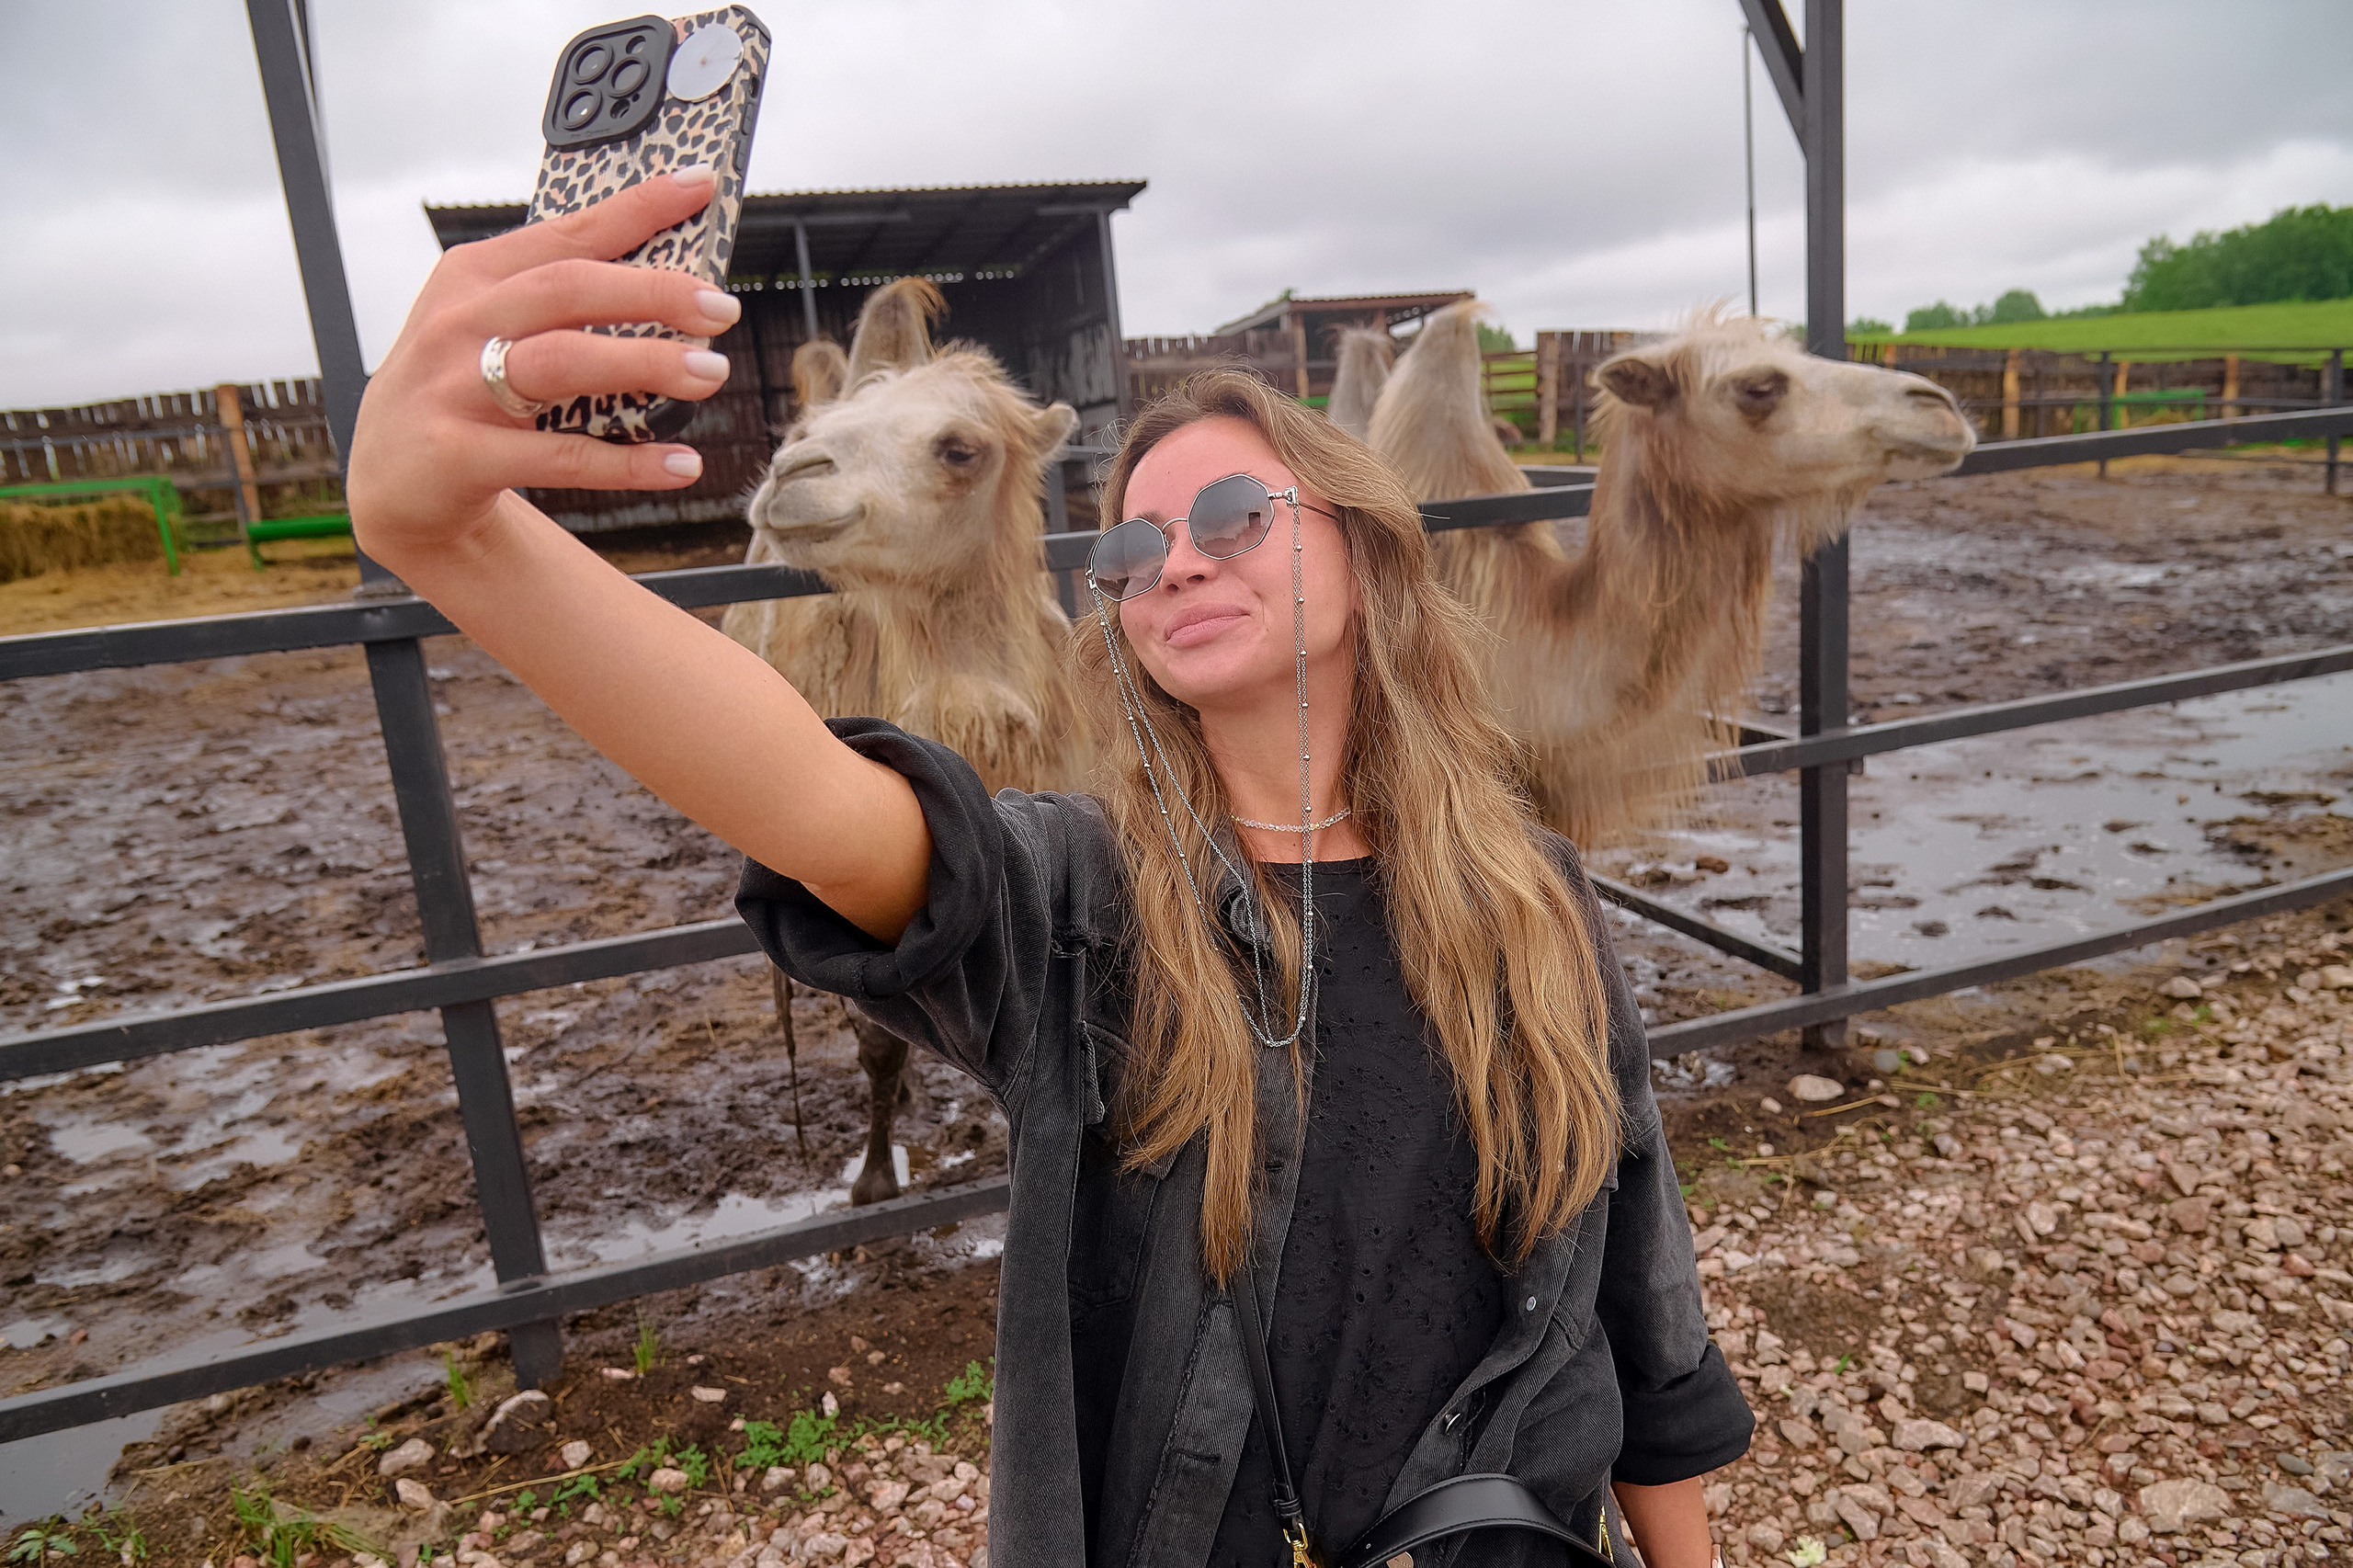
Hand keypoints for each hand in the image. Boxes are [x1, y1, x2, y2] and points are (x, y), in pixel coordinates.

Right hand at [346, 165, 742, 570]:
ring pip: (561, 362)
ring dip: (645, 363)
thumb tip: (674, 284)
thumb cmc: (462, 389)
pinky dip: (627, 463)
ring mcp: (452, 387)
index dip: (636, 208)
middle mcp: (459, 321)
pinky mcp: (457, 454)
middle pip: (568, 289)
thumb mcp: (493, 327)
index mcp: (475, 275)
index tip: (700, 187)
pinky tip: (682, 464)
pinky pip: (557, 456)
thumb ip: (561, 300)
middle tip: (721, 308)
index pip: (567, 232)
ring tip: (712, 372)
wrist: (391, 477)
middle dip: (652, 291)